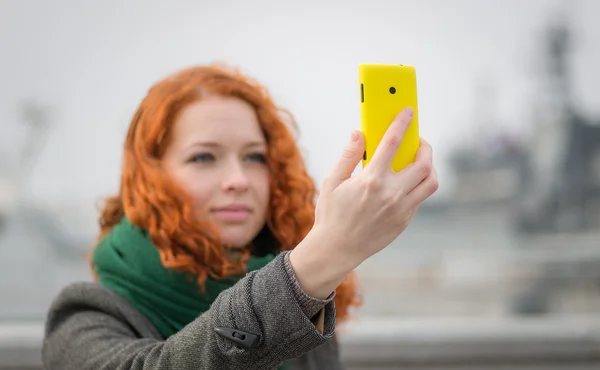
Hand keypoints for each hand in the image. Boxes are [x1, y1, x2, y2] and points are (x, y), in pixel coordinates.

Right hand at [289, 107, 437, 298]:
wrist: (337, 249)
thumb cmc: (331, 214)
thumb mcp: (333, 181)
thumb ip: (348, 155)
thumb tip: (359, 133)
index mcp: (371, 180)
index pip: (393, 142)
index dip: (403, 123)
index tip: (409, 112)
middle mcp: (390, 193)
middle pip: (424, 162)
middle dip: (425, 146)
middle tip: (418, 142)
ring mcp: (401, 209)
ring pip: (431, 181)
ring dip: (429, 167)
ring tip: (419, 162)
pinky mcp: (404, 221)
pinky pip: (420, 198)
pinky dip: (419, 185)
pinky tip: (407, 182)